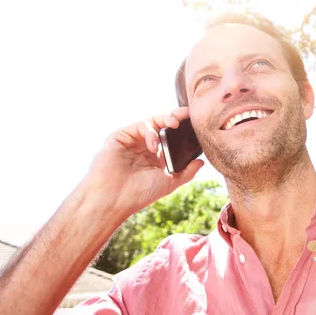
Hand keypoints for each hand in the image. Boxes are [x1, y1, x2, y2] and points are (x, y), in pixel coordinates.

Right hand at [81, 107, 203, 218]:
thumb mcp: (169, 182)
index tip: (195, 120)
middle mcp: (144, 147)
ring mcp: (132, 141)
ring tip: (173, 125)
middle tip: (186, 115)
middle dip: (175, 117)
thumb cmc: (139, 194)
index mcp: (156, 156)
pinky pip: (138, 126)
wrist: (114, 199)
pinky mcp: (119, 137)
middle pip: (162, 125)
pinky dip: (149, 131)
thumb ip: (186, 172)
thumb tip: (202, 161)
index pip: (172, 137)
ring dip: (164, 120)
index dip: (183, 128)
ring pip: (151, 122)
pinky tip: (153, 144)